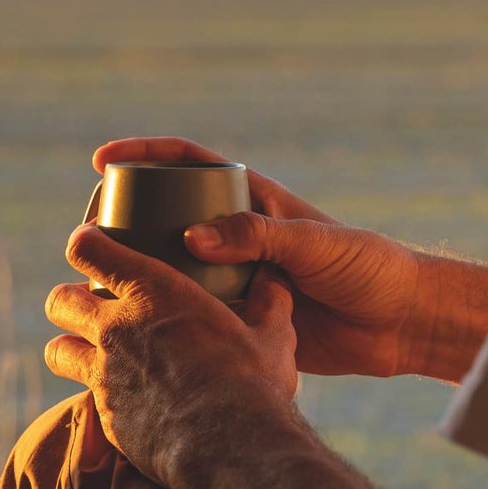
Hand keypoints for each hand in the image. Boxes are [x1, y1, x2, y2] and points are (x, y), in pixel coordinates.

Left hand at [44, 223, 298, 487]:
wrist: (231, 448)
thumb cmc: (253, 382)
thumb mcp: (272, 333)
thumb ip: (268, 301)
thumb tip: (275, 280)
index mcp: (153, 293)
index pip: (91, 251)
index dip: (86, 243)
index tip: (90, 243)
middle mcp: (117, 329)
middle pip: (60, 301)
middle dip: (69, 298)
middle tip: (91, 304)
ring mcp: (105, 376)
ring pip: (58, 350)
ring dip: (69, 346)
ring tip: (89, 351)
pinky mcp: (107, 417)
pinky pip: (85, 398)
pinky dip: (97, 394)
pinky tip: (123, 399)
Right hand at [94, 137, 423, 377]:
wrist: (400, 324)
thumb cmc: (367, 268)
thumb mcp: (313, 243)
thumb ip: (256, 236)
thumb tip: (191, 237)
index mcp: (253, 201)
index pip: (187, 164)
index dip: (143, 156)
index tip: (102, 163)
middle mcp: (237, 235)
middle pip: (167, 218)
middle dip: (124, 224)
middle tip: (87, 239)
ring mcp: (235, 277)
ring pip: (172, 270)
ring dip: (136, 276)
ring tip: (95, 288)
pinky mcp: (241, 319)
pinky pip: (192, 315)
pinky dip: (163, 320)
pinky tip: (131, 332)